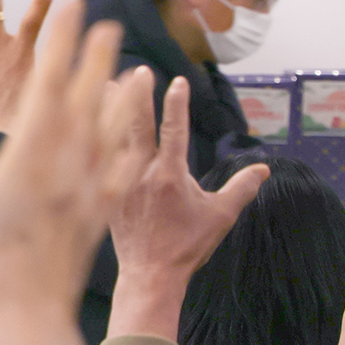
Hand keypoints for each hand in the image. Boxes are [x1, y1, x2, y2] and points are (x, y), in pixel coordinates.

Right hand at [0, 0, 151, 344]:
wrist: (26, 323)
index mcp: (28, 162)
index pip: (48, 90)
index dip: (58, 48)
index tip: (67, 13)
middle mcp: (67, 169)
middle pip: (86, 102)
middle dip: (94, 60)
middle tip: (105, 23)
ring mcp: (88, 192)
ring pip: (111, 132)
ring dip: (120, 96)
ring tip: (131, 67)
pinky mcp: (98, 215)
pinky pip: (120, 170)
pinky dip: (130, 144)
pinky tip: (136, 135)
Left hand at [105, 75, 267, 339]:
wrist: (150, 274)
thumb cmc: (187, 246)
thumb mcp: (220, 216)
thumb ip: (241, 188)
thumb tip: (264, 168)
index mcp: (170, 175)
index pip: (175, 130)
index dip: (177, 104)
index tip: (178, 81)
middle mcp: (140, 173)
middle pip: (136, 125)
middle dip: (138, 95)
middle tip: (139, 70)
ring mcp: (117, 182)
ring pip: (109, 137)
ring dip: (107, 109)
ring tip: (102, 82)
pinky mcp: (101, 193)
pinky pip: (93, 159)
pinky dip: (88, 138)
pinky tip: (80, 123)